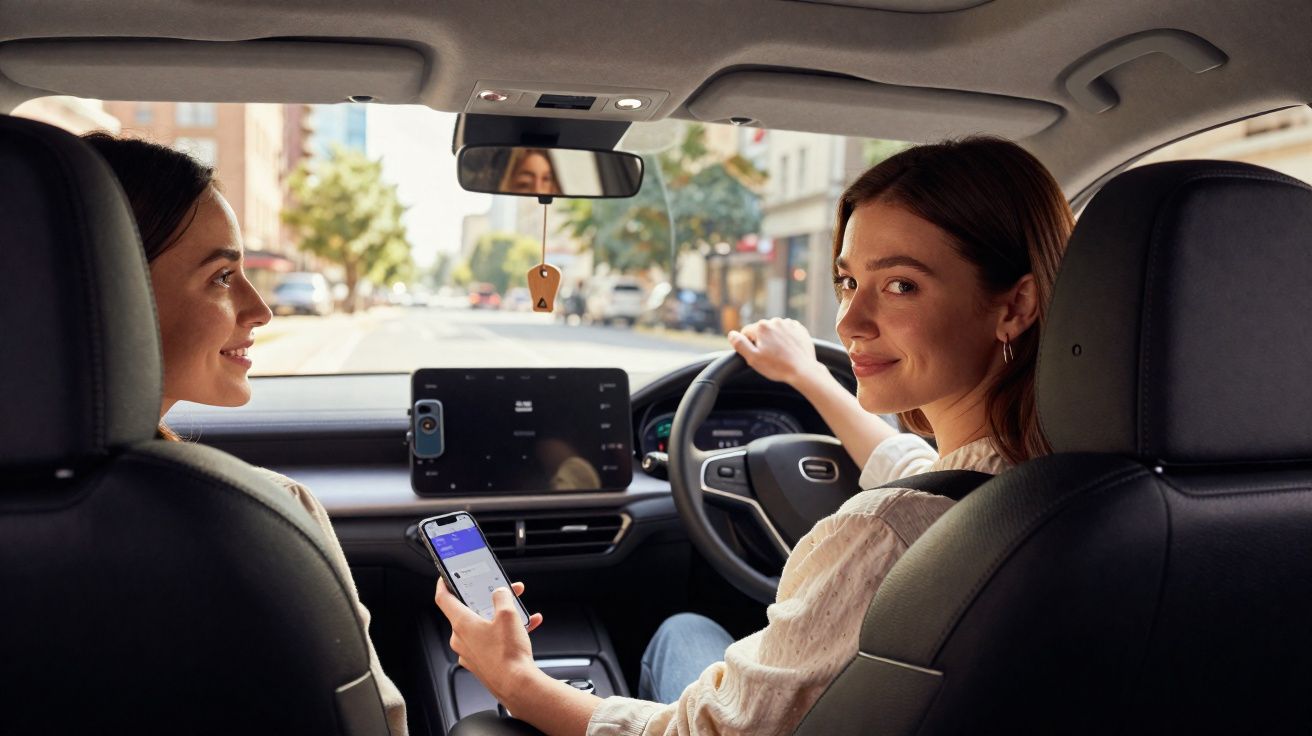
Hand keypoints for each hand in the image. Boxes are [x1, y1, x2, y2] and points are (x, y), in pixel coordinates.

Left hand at [433, 578, 544, 702]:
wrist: (517, 685)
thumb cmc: (508, 655)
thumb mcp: (508, 615)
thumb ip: (502, 597)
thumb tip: (500, 593)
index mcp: (461, 624)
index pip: (443, 598)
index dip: (444, 584)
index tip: (445, 577)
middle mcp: (461, 639)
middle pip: (470, 612)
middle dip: (488, 600)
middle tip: (501, 593)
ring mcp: (470, 653)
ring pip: (483, 627)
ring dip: (500, 617)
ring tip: (520, 613)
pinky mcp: (481, 664)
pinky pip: (491, 642)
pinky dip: (505, 633)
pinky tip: (525, 629)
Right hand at [728, 318, 827, 386]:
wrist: (803, 370)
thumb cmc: (777, 366)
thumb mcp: (753, 358)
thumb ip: (739, 344)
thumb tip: (731, 334)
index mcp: (761, 327)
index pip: (746, 333)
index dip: (749, 345)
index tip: (757, 355)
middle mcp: (775, 321)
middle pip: (761, 331)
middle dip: (762, 342)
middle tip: (769, 357)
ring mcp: (789, 324)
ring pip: (774, 331)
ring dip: (774, 340)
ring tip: (780, 355)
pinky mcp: (799, 329)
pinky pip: (787, 332)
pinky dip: (786, 339)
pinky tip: (788, 350)